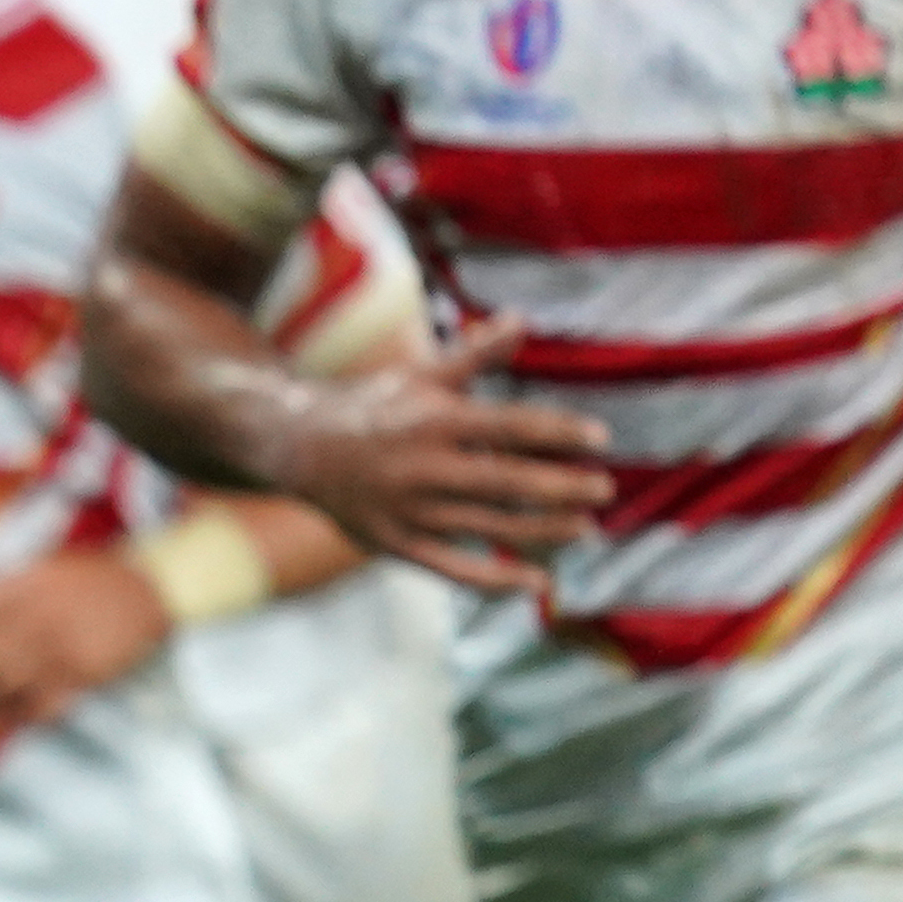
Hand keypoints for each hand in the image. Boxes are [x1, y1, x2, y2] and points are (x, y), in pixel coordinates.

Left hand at [0, 547, 174, 727]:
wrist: (146, 587)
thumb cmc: (86, 577)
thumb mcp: (36, 570)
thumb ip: (0, 594)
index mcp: (14, 590)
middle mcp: (28, 620)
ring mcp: (53, 651)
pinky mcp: (78, 677)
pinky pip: (36, 707)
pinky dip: (16, 715)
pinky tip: (6, 714)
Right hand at [267, 315, 609, 589]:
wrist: (297, 447)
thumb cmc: (370, 405)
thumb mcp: (420, 374)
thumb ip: (475, 355)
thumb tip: (522, 320)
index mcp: (434, 420)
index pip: (510, 426)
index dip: (559, 432)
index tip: (600, 438)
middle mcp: (423, 468)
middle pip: (507, 481)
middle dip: (562, 487)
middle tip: (605, 488)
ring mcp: (410, 511)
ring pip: (489, 527)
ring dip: (542, 530)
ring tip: (585, 528)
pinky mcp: (397, 544)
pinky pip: (455, 570)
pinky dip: (497, 581)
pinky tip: (538, 582)